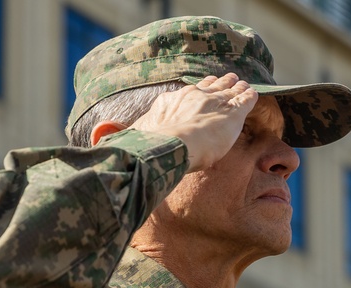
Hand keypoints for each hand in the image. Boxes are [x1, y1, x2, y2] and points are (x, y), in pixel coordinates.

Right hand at [130, 73, 258, 171]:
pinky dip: (249, 95)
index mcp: (174, 101)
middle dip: (218, 82)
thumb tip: (96, 133)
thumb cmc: (156, 145)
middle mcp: (195, 96)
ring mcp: (215, 102)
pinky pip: (245, 99)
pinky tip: (254, 93)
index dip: (196, 90)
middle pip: (209, 85)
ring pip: (229, 88)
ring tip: (241, 83)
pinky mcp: (233, 112)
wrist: (176, 144)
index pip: (188, 92)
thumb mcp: (136, 135)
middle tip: (226, 79)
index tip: (199, 88)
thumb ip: (121, 134)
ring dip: (235, 85)